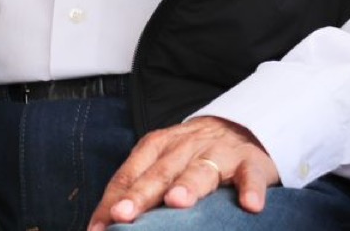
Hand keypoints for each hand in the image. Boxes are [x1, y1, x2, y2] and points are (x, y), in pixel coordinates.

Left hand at [89, 116, 278, 229]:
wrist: (238, 128)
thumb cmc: (190, 156)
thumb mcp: (161, 164)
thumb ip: (138, 188)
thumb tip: (107, 223)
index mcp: (155, 148)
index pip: (129, 175)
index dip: (113, 200)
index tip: (99, 227)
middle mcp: (183, 148)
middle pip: (159, 173)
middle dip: (140, 195)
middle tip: (122, 214)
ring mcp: (218, 155)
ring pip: (201, 171)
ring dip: (188, 186)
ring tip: (177, 202)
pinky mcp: (251, 164)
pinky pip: (250, 177)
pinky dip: (250, 189)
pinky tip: (250, 205)